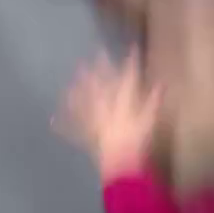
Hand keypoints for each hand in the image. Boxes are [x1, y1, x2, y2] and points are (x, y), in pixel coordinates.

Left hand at [57, 51, 163, 179]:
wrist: (121, 163)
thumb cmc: (138, 142)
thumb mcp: (150, 121)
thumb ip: (154, 101)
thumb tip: (162, 83)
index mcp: (123, 104)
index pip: (127, 79)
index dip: (130, 63)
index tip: (132, 49)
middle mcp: (105, 108)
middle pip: (101, 86)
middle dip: (98, 69)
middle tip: (95, 53)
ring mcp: (94, 121)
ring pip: (85, 102)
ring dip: (78, 90)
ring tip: (71, 80)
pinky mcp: (87, 136)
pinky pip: (73, 130)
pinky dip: (63, 126)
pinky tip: (51, 121)